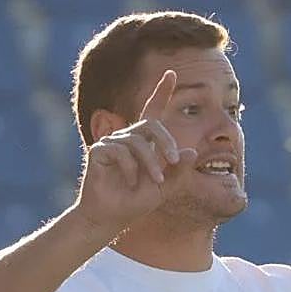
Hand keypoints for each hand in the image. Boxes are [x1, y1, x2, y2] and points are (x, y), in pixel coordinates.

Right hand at [73, 69, 198, 235]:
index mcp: (144, 143)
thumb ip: (178, 171)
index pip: (153, 112)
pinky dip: (129, 168)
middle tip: (174, 160)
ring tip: (155, 181)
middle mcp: (128, 138)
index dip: (161, 92)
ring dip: (150, 162)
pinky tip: (129, 182)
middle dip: (166, 142)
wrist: (111, 217)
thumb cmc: (135, 202)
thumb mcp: (164, 188)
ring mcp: (112, 142)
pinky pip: (119, 151)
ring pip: (137, 142)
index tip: (171, 74)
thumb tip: (192, 152)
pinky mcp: (98, 150)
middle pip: (151, 125)